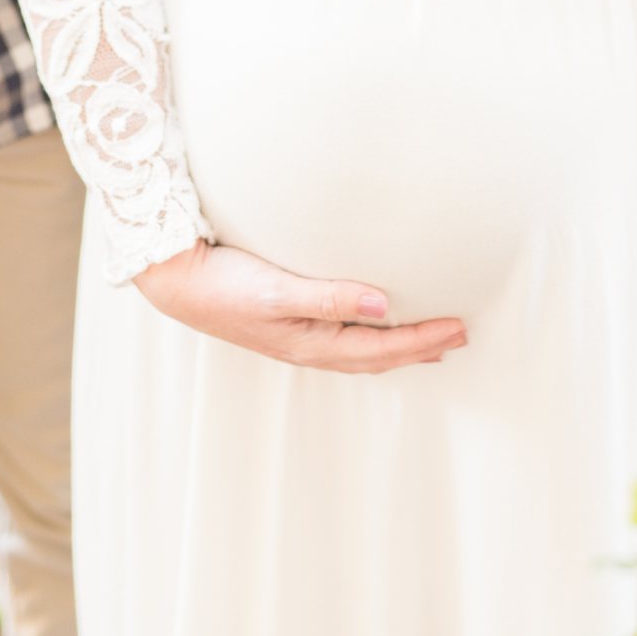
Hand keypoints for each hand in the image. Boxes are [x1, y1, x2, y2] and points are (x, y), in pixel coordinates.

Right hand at [135, 240, 467, 373]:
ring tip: (429, 339)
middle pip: (378, 355)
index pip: (382, 348)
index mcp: (312, 344)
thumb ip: (330, 297)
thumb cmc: (222, 284)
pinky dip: (371, 333)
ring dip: (399, 345)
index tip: (459, 328)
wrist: (175, 279)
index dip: (423, 341)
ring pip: (362, 348)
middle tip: (460, 336)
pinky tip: (374, 321)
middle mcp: (309, 346)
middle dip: (420, 348)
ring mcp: (297, 335)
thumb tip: (386, 306)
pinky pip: (344, 334)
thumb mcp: (277, 291)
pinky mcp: (287, 319)